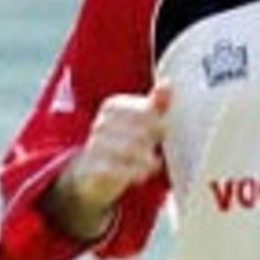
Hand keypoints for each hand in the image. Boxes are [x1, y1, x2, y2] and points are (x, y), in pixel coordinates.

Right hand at [69, 83, 170, 207]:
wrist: (92, 172)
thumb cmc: (125, 140)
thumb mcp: (142, 120)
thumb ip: (157, 104)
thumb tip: (167, 84)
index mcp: (113, 106)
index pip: (143, 110)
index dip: (158, 122)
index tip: (164, 131)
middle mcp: (101, 123)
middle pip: (139, 130)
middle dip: (152, 140)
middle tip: (157, 147)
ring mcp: (94, 145)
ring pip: (129, 150)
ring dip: (146, 159)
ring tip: (154, 162)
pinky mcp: (92, 167)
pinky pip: (117, 169)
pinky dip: (134, 172)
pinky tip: (142, 175)